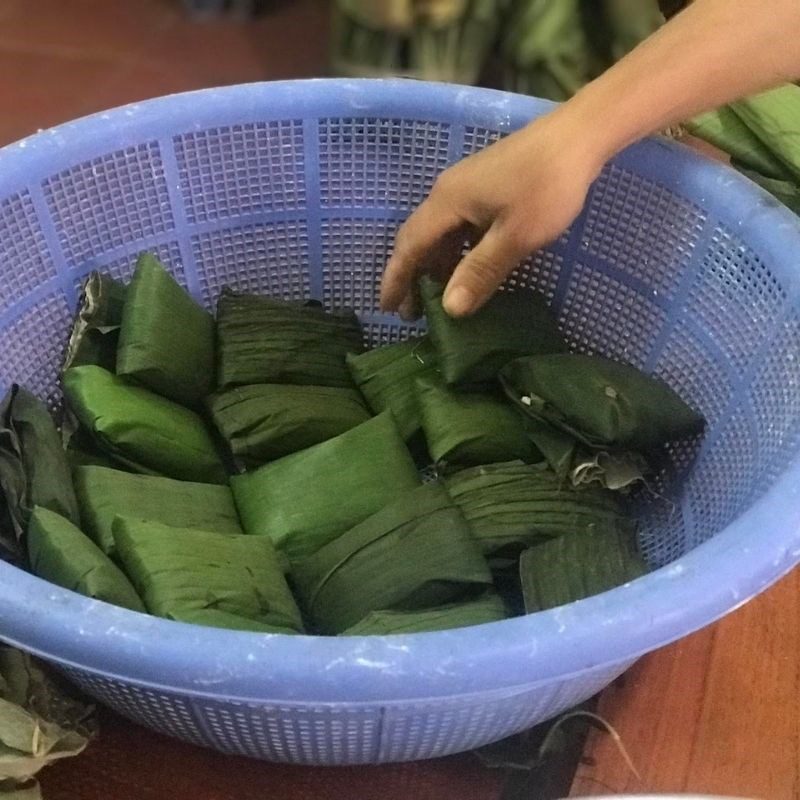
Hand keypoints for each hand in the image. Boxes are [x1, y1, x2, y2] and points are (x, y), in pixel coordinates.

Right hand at [379, 111, 601, 317]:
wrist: (580, 135)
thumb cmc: (547, 186)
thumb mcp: (515, 236)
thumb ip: (480, 271)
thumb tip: (450, 309)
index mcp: (447, 202)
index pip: (410, 246)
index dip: (397, 279)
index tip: (389, 309)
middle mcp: (448, 192)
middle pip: (418, 238)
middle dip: (411, 275)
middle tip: (410, 312)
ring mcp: (467, 187)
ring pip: (440, 233)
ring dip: (434, 265)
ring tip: (437, 298)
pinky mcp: (486, 187)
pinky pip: (458, 226)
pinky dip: (454, 252)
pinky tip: (465, 269)